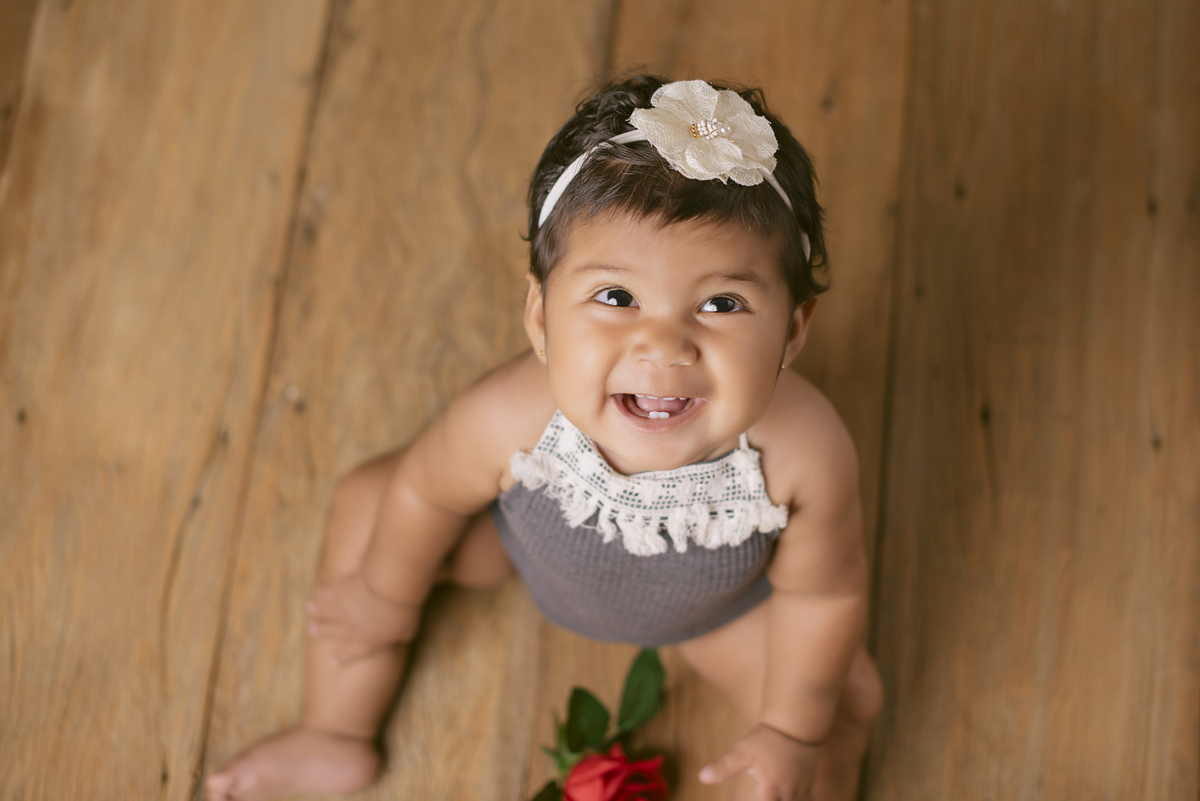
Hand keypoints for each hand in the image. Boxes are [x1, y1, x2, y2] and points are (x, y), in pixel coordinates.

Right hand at [306, 571, 421, 663]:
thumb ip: (402, 635)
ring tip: (310, 608)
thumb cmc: (404, 611)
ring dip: (315, 610)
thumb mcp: (408, 630)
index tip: (332, 660)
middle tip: (313, 628)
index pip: (351, 653)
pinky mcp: (338, 590)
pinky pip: (323, 593)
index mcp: (367, 641)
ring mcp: (341, 609)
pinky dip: (320, 592)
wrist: (389, 588)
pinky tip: (319, 590)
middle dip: (319, 630)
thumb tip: (403, 634)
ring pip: (321, 611)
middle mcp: (349, 628)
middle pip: (329, 630)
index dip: (341, 657)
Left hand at [698, 723, 819, 800]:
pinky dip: (801, 800)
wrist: (796, 724)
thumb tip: (701, 777)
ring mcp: (801, 789)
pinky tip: (790, 795)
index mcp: (771, 789)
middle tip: (761, 794)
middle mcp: (788, 793)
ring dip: (784, 800)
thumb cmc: (766, 738)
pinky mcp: (809, 782)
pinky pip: (809, 800)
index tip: (752, 797)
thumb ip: (723, 767)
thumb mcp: (742, 752)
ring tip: (774, 793)